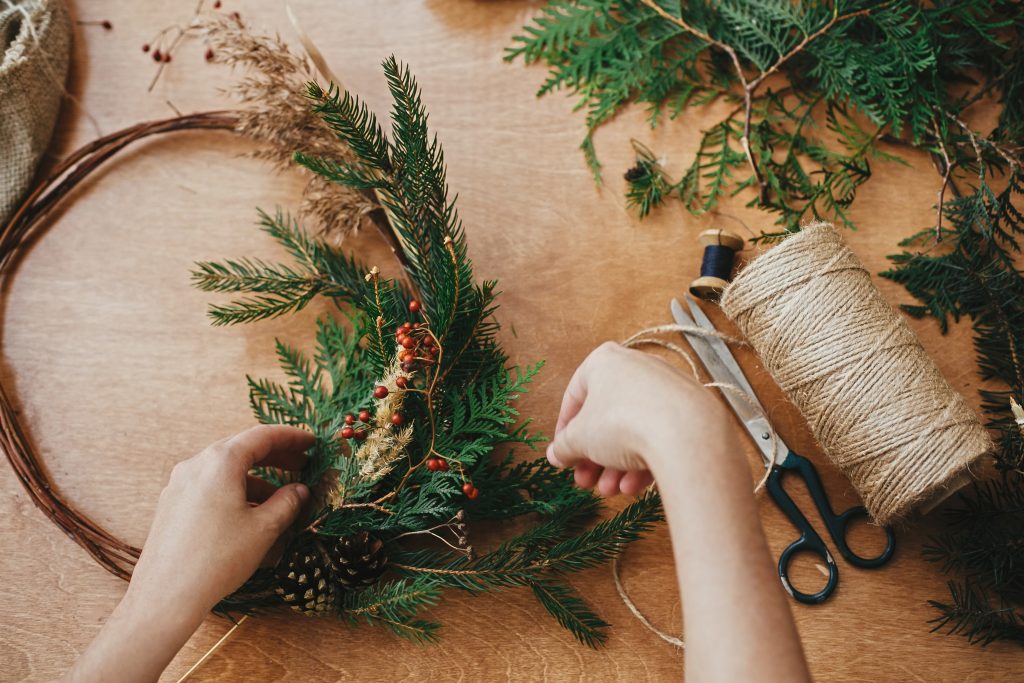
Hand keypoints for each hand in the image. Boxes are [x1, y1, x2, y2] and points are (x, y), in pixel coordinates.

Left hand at [128, 424, 314, 615]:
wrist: (166, 596)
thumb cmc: (218, 559)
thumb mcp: (264, 528)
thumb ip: (287, 502)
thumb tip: (300, 491)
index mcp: (220, 462)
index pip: (262, 436)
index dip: (291, 437)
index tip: (311, 442)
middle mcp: (196, 465)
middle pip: (242, 449)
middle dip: (274, 457)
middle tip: (301, 466)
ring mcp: (179, 484)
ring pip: (226, 471)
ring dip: (256, 479)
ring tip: (280, 499)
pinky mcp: (172, 504)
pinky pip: (210, 487)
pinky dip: (235, 492)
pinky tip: (250, 514)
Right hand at [546, 342, 730, 495]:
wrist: (684, 433)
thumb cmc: (621, 424)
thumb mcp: (580, 438)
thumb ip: (564, 446)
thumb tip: (556, 454)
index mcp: (604, 361)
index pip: (575, 396)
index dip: (565, 430)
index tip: (563, 454)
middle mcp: (637, 366)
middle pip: (606, 417)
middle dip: (593, 455)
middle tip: (586, 481)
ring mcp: (666, 387)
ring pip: (633, 429)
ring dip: (616, 465)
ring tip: (610, 491)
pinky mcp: (690, 408)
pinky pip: (659, 434)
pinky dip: (644, 459)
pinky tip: (634, 487)